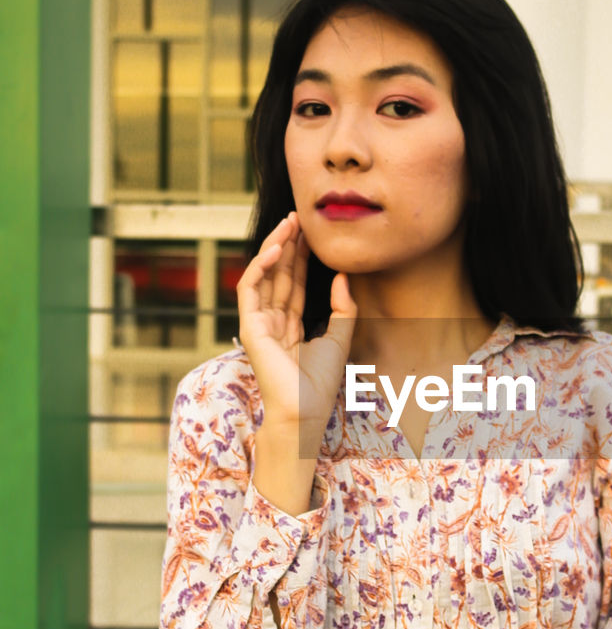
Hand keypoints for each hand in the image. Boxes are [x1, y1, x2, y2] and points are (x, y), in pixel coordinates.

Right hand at [237, 212, 356, 437]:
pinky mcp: (250, 326)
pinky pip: (250, 288)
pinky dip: (261, 265)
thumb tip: (343, 275)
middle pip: (279, 274)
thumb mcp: (340, 339)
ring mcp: (258, 323)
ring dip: (274, 247)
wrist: (304, 411)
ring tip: (290, 223)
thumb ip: (343, 308)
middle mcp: (271, 322)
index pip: (294, 283)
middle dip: (288, 245)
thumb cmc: (320, 384)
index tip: (312, 233)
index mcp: (290, 327)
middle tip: (300, 217)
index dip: (302, 257)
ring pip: (263, 275)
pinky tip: (277, 247)